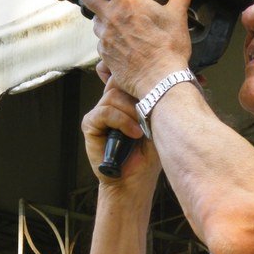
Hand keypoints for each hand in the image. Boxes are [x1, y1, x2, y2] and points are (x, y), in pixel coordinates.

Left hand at [78, 0, 210, 98]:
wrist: (159, 79)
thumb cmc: (168, 47)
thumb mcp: (178, 14)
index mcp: (126, 1)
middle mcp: (110, 16)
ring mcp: (104, 36)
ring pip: (93, 19)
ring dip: (97, 13)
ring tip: (105, 12)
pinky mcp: (104, 54)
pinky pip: (100, 41)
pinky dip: (105, 36)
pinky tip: (115, 38)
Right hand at [81, 61, 161, 188]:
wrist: (135, 179)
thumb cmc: (150, 152)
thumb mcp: (157, 120)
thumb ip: (153, 98)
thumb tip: (164, 78)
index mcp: (126, 97)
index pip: (128, 74)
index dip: (138, 75)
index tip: (155, 85)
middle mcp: (111, 101)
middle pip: (120, 80)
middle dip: (137, 93)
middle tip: (149, 111)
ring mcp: (99, 111)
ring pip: (113, 96)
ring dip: (132, 112)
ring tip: (143, 129)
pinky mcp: (90, 124)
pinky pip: (105, 111)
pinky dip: (122, 121)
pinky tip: (134, 134)